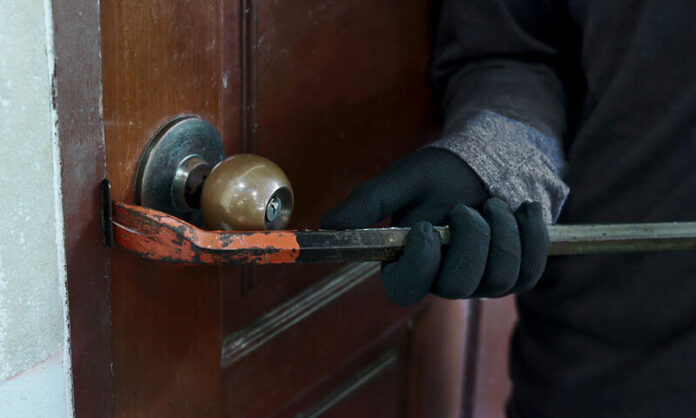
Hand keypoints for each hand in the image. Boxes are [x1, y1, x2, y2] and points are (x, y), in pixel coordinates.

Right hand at [321, 148, 548, 305]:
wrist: (486, 163)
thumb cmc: (440, 174)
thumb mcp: (403, 180)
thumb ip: (368, 203)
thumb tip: (327, 225)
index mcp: (410, 262)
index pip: (405, 288)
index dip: (417, 265)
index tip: (426, 228)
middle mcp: (444, 279)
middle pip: (458, 286)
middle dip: (469, 242)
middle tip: (466, 208)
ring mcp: (482, 282)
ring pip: (499, 279)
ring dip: (502, 234)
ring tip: (495, 202)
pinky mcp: (517, 275)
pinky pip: (530, 271)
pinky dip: (531, 235)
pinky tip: (523, 208)